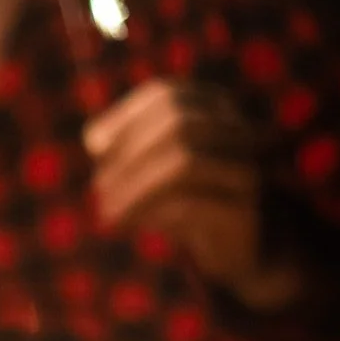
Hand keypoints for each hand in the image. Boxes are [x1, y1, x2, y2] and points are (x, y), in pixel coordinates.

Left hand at [85, 79, 301, 310]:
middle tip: (98, 187)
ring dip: (136, 188)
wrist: (242, 246)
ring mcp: (246, 168)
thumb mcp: (154, 169)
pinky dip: (154, 214)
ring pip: (185, 162)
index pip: (166, 95)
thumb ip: (126, 150)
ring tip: (108, 213)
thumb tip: (94, 140)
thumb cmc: (188, 200)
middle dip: (129, 153)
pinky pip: (193, 205)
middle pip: (177, 123)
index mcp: (214, 109)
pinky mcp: (246, 211)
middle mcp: (237, 131)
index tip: (92, 145)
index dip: (125, 116)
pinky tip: (134, 225)